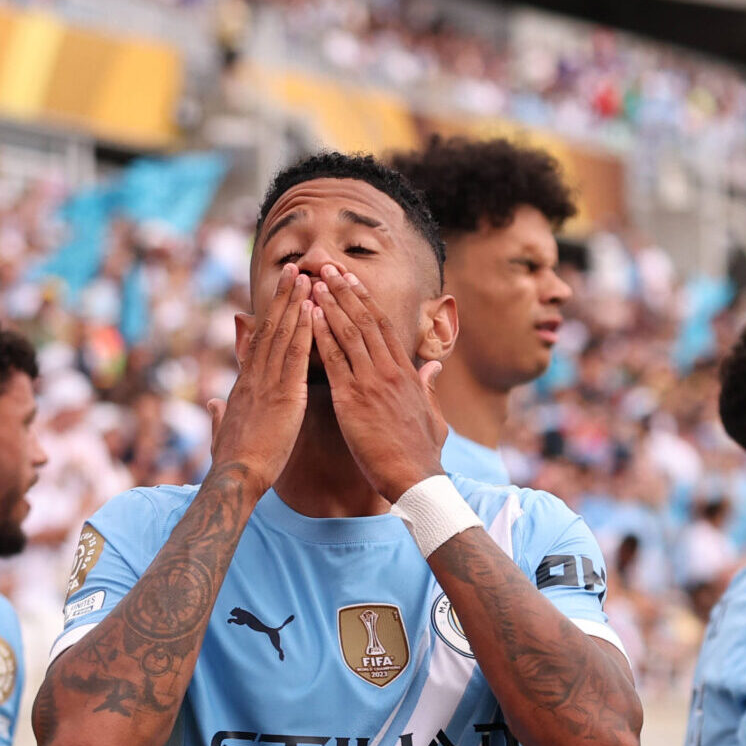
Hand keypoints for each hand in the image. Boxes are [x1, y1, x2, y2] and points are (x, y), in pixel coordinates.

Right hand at [209, 262, 315, 485]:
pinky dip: (305, 329)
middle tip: (295, 269)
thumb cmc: (232, 462)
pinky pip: (296, 355)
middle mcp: (255, 377)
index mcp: (244, 386)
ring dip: (295, 303)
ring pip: (282, 334)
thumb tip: (214, 405)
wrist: (236, 477)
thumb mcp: (222, 433)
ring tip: (306, 276)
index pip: (259, 343)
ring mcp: (268, 382)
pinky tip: (313, 309)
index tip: (279, 296)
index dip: (269, 317)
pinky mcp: (284, 394)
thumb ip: (219, 416)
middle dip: (283, 297)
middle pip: (269, 328)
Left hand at [305, 264, 444, 502]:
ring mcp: (371, 383)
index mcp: (406, 374)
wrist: (415, 478)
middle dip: (344, 291)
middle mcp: (389, 371)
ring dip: (330, 303)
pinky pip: (334, 360)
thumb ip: (430, 388)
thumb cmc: (423, 454)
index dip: (365, 301)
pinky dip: (322, 334)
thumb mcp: (434, 416)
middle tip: (326, 267)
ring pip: (348, 333)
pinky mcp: (353, 400)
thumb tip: (435, 367)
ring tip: (313, 280)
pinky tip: (310, 315)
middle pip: (364, 321)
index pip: (383, 327)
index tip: (351, 281)